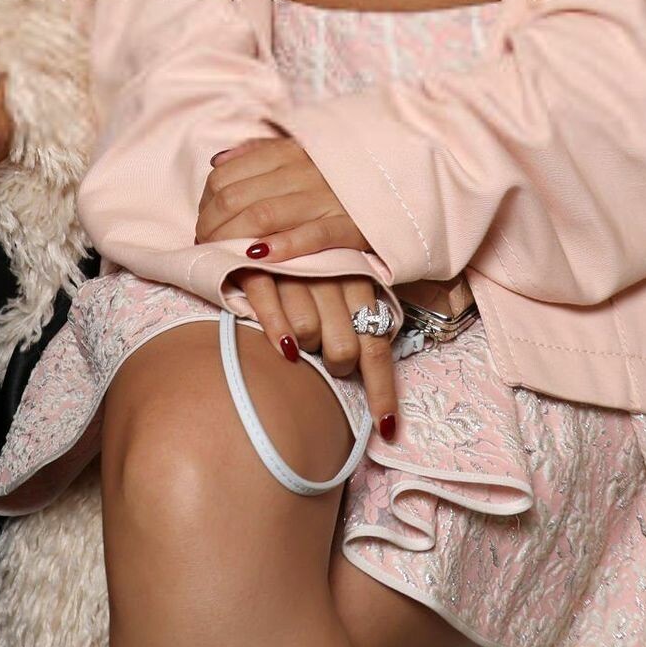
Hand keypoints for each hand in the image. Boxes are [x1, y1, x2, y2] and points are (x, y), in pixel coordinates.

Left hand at [195, 136, 369, 260]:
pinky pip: (310, 237)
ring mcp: (326, 198)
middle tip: (205, 247)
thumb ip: (258, 153)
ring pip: (262, 215)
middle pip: (236, 198)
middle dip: (211, 226)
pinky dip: (281, 247)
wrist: (401, 178)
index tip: (203, 224)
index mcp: (287, 152)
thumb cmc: (341, 171)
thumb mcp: (300, 150)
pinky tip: (259, 256)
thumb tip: (217, 162)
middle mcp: (303, 171)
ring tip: (219, 256)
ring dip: (231, 240)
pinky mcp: (350, 227)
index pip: (227, 176)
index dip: (206, 203)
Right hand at [235, 269, 398, 435]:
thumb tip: (374, 371)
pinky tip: (281, 346)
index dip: (381, 390)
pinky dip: (276, 331)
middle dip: (335, 364)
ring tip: (298, 338)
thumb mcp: (347, 280)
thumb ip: (364, 318)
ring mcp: (295, 272)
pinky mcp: (259, 269)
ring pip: (307, 333)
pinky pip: (269, 309)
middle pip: (343, 349)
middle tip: (325, 355)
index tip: (385, 426)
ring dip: (303, 347)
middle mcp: (332, 277)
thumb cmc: (314, 261)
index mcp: (360, 281)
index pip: (377, 347)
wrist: (264, 219)